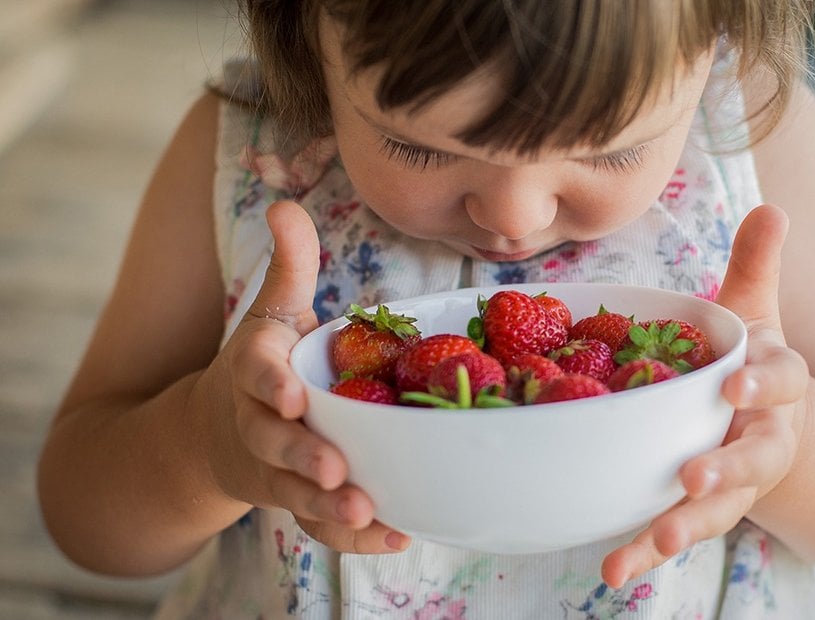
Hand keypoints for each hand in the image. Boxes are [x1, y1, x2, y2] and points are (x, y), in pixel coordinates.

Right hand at [206, 200, 410, 553]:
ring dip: (330, 507)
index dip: (270, 384)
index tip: (292, 396)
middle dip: (302, 455)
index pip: (255, 373)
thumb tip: (285, 203)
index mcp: (255, 371)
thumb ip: (287, 265)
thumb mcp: (271, 313)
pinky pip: (319, 523)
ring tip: (372, 512)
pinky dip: (353, 536)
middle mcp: (258, 422)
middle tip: (336, 470)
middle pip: (273, 440)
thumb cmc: (263, 364)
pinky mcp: (295, 499)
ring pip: (296, 491)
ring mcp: (274, 467)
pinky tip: (398, 534)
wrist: (215, 433)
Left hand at [601, 204, 807, 586]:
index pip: (780, 378)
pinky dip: (644, 552)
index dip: (761, 381)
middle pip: (753, 457)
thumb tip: (770, 205)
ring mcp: (734, 481)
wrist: (775, 427)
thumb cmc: (752, 361)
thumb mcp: (757, 312)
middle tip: (693, 477)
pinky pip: (673, 530)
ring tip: (655, 543)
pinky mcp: (699, 508)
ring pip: (716, 508)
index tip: (737, 384)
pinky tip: (613, 573)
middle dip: (726, 468)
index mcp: (773, 384)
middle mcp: (761, 438)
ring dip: (684, 524)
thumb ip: (757, 265)